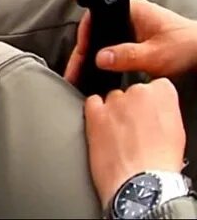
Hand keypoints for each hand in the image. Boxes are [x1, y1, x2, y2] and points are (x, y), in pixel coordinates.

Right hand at [65, 0, 196, 84]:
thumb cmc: (187, 46)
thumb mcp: (155, 54)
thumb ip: (126, 56)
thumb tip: (99, 58)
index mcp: (131, 10)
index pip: (95, 19)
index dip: (83, 38)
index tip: (78, 57)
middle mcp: (129, 15)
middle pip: (96, 31)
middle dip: (84, 51)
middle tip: (75, 70)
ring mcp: (133, 26)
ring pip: (104, 39)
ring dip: (94, 55)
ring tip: (82, 72)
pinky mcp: (137, 37)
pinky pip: (114, 45)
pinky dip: (106, 57)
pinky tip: (101, 70)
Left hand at [84, 79, 185, 207]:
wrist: (141, 182)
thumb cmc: (161, 163)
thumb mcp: (175, 132)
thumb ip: (164, 112)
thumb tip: (156, 113)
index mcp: (163, 94)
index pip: (156, 86)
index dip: (152, 102)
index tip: (150, 114)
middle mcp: (137, 93)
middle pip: (132, 92)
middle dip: (132, 107)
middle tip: (135, 128)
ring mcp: (114, 102)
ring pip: (112, 98)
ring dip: (114, 112)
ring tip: (119, 135)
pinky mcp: (94, 113)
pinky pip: (92, 102)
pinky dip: (95, 112)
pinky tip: (102, 128)